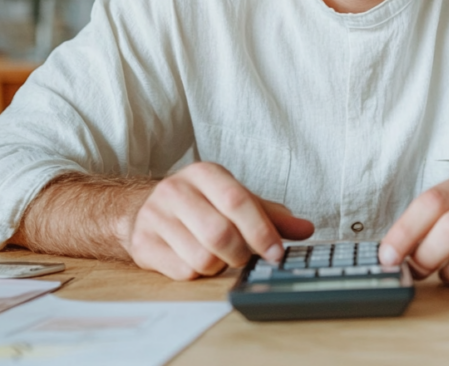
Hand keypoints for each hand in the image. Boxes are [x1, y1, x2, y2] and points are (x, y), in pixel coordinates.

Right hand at [124, 162, 314, 279]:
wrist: (144, 210)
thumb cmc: (201, 205)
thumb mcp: (235, 200)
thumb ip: (271, 215)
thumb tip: (306, 229)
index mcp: (204, 173)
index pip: (237, 202)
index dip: (261, 231)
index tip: (276, 253)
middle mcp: (176, 190)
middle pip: (219, 234)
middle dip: (240, 254)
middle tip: (245, 257)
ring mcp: (155, 217)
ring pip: (202, 258)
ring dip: (219, 265)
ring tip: (218, 255)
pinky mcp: (142, 245)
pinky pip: (183, 272)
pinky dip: (199, 274)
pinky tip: (196, 260)